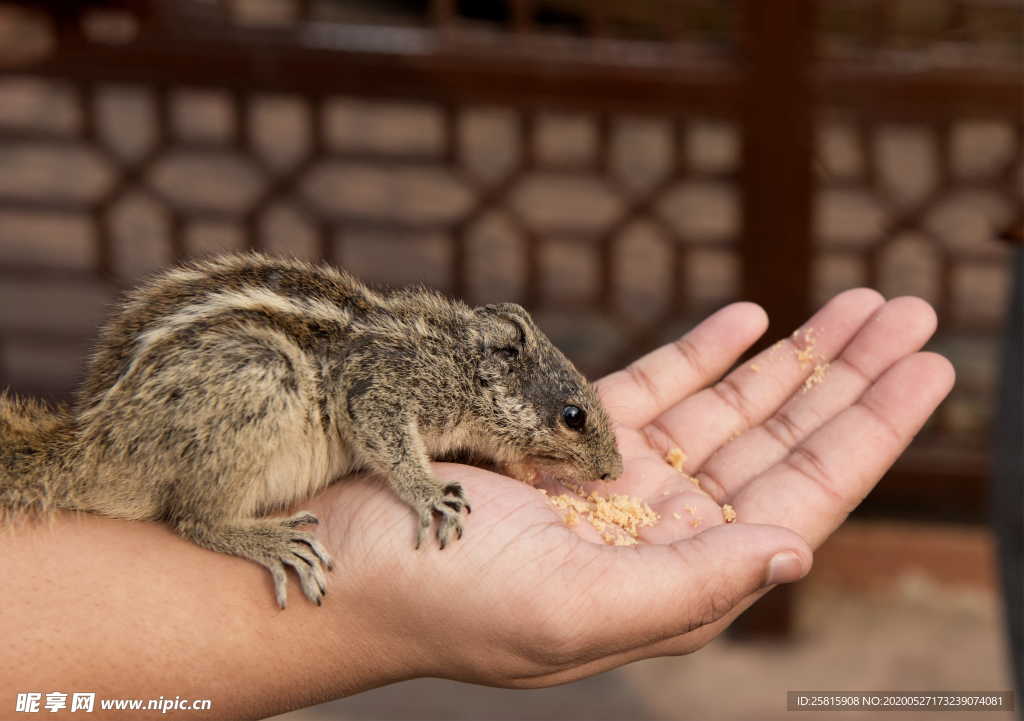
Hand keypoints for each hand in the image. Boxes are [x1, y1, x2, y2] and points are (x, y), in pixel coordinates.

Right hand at [307, 289, 953, 687]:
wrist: (338, 565)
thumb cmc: (442, 602)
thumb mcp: (571, 612)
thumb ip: (689, 589)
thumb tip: (798, 549)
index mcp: (673, 578)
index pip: (800, 498)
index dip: (868, 433)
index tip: (927, 371)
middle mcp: (658, 528)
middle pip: (779, 443)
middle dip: (848, 381)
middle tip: (913, 316)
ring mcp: (614, 477)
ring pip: (727, 408)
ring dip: (794, 357)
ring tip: (859, 306)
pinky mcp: (563, 434)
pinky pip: (652, 387)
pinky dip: (703, 352)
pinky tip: (749, 321)